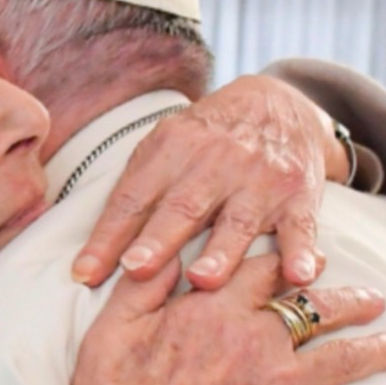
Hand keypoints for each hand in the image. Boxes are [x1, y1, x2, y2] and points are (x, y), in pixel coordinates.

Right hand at [50, 255, 385, 384]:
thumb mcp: (110, 334)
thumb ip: (142, 287)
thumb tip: (162, 249)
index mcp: (214, 310)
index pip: (261, 269)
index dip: (285, 259)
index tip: (304, 257)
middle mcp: (258, 341)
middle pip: (314, 306)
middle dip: (345, 299)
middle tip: (369, 298)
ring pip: (344, 358)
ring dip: (376, 348)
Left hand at [73, 75, 349, 289]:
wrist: (281, 103)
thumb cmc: (208, 139)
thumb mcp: (167, 144)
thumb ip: (136, 190)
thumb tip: (94, 251)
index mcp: (173, 148)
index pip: (134, 197)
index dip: (108, 235)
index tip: (84, 273)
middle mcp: (216, 161)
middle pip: (182, 205)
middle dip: (158, 239)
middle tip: (135, 270)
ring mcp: (260, 179)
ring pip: (238, 220)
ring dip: (221, 252)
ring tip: (203, 281)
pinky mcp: (299, 196)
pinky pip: (301, 227)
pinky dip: (300, 253)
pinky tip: (298, 276)